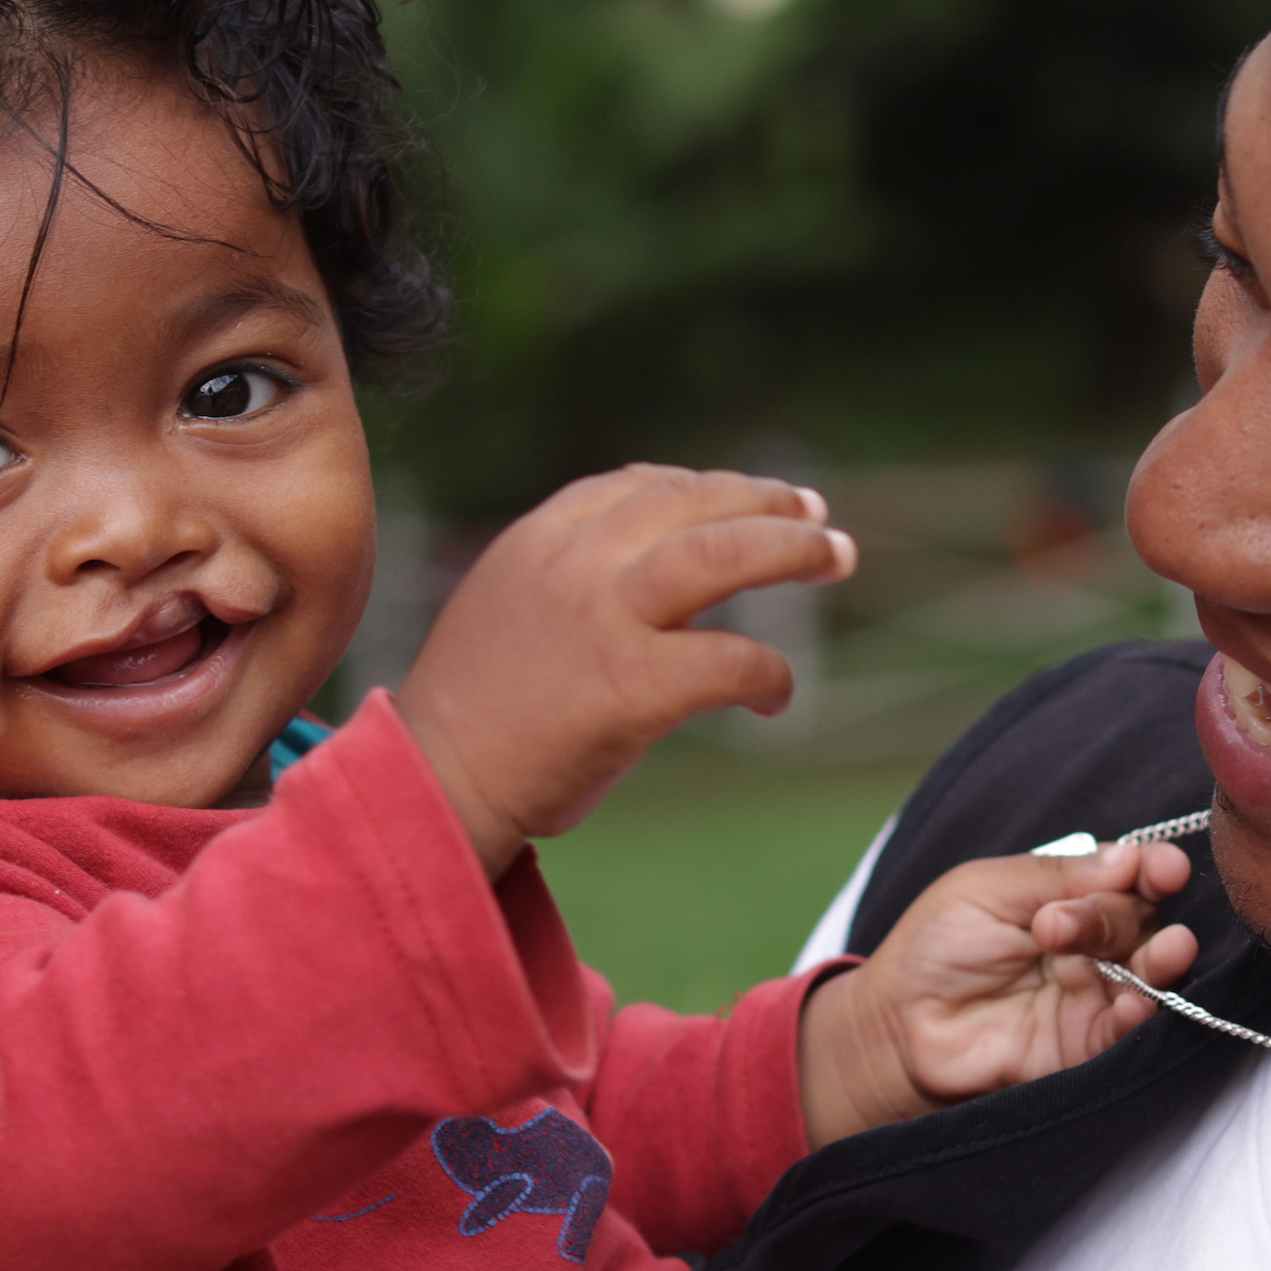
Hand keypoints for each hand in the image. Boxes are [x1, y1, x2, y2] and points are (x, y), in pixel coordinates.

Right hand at [394, 469, 854, 874]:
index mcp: (538, 539)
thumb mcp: (506, 609)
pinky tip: (775, 696)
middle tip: (818, 518)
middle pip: (693, 501)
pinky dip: (770, 674)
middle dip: (766, 502)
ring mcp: (604, 618)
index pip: (637, 487)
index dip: (703, 487)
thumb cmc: (474, 716)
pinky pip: (733, 659)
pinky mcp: (633, 686)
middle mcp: (573, 562)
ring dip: (791, 549)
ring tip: (835, 557)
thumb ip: (568, 579)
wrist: (434, 783)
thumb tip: (654, 577)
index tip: (747, 500)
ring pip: (723, 553)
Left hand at [798, 838, 1198, 1143]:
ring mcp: (1092, 993)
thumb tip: (1130, 857)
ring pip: (1150, 973)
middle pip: (1138, 921)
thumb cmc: (933, 948)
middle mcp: (1090, 943)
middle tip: (1058, 927)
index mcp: (1067, 896)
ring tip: (1169, 950)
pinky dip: (1141, 1014)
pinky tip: (1138, 1000)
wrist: (897, 1025)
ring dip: (1165, 960)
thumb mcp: (986, 891)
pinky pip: (1126, 1030)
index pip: (1128, 877)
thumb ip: (1056, 876)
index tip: (1164, 868)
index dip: (1153, 870)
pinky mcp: (1084, 1044)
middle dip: (1114, 916)